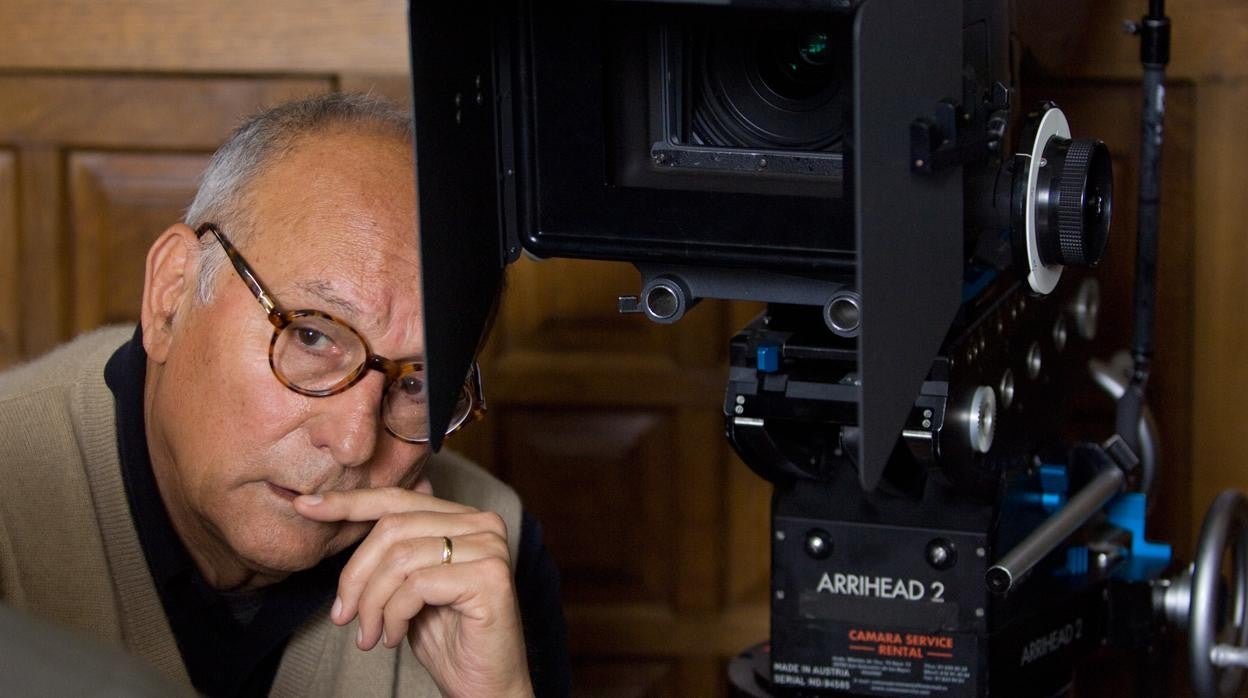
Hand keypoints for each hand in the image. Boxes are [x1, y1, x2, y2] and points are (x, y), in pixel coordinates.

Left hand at [293, 483, 532, 696]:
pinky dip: (394, 615)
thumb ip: (393, 548)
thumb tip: (342, 508)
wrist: (485, 688)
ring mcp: (490, 547)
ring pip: (400, 557)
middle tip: (343, 616)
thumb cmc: (447, 638)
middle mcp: (483, 523)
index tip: (307, 506)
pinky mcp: (491, 577)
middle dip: (356, 575)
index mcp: (464, 517)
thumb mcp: (407, 586)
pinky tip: (394, 637)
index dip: (349, 502)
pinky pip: (417, 584)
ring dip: (372, 603)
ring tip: (370, 634)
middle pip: (393, 527)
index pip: (397, 499)